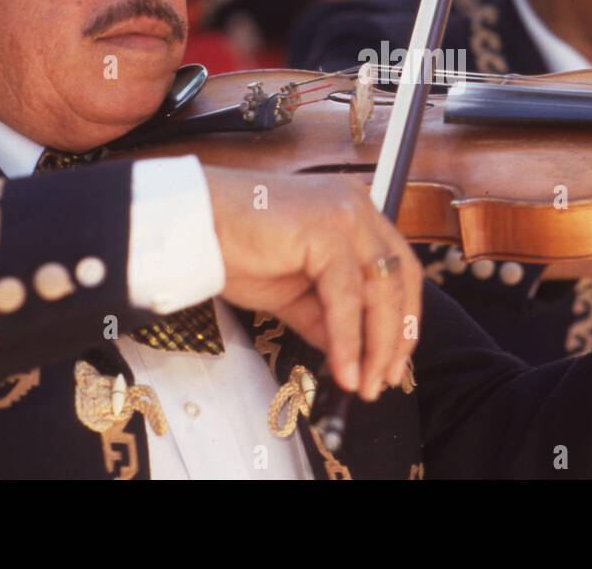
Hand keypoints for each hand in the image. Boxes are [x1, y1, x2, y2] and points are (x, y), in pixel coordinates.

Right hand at [202, 167, 421, 401]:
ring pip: (380, 290)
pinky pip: (347, 295)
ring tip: (364, 384)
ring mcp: (346, 215)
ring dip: (376, 346)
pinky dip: (349, 339)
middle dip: (395, 338)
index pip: (398, 270)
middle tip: (382, 381)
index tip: (392, 362)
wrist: (190, 227)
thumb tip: (355, 355)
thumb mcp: (292, 292)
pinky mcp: (327, 230)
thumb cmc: (234, 249)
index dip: (402, 319)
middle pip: (398, 281)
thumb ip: (327, 317)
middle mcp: (358, 208)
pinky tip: (343, 369)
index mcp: (354, 215)